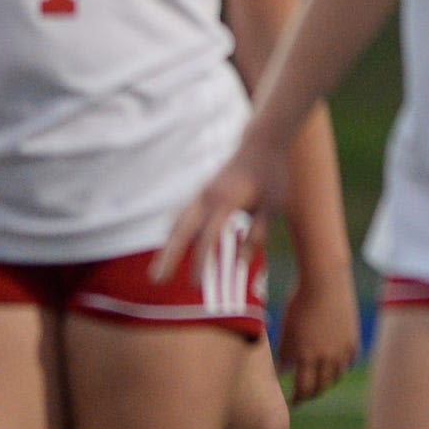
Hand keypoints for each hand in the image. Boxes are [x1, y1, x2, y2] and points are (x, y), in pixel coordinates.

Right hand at [153, 137, 286, 284]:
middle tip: (156, 281)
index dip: (200, 262)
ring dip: (167, 246)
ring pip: (178, 223)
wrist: (261, 143)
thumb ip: (257, 234)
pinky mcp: (202, 194)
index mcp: (225, 202)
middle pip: (181, 231)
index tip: (196, 285)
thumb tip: (241, 262)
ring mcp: (201, 194)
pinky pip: (183, 216)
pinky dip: (175, 233)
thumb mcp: (272, 206)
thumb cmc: (270, 175)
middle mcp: (207, 198)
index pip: (207, 237)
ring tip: (158, 271)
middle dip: (168, 256)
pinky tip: (171, 248)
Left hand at [275, 263, 360, 403]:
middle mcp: (327, 356)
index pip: (304, 388)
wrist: (326, 281)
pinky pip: (348, 362)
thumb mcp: (287, 328)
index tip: (292, 401)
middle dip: (312, 394)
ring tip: (318, 382)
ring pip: (336, 376)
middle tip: (305, 397)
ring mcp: (343, 349)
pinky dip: (340, 368)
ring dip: (326, 382)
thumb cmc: (299, 301)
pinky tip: (333, 367)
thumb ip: (285, 353)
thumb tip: (283, 370)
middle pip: (321, 386)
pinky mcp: (354, 339)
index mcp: (307, 354)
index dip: (298, 397)